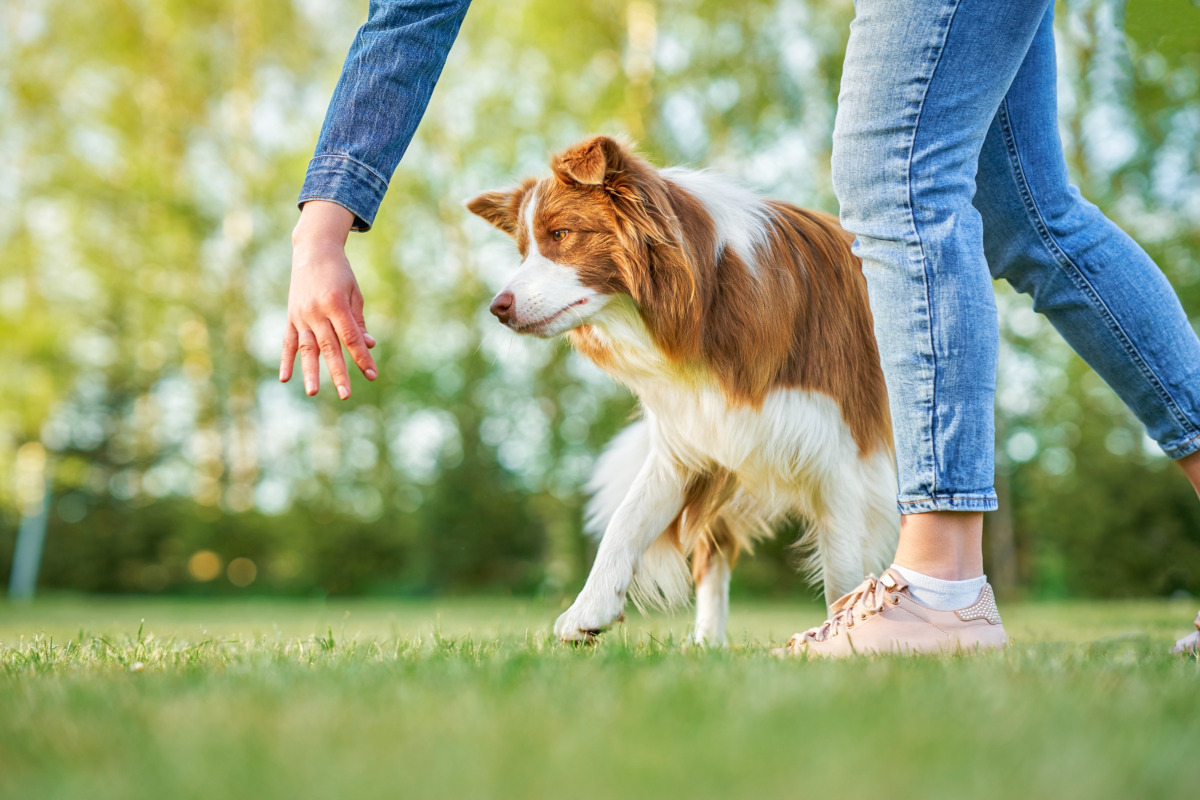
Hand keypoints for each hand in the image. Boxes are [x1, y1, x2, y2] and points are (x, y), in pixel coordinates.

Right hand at [281, 201, 376, 398]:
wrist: (313, 249)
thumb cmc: (341, 272)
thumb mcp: (354, 294)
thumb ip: (358, 322)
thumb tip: (368, 346)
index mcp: (336, 303)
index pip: (350, 336)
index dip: (361, 357)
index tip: (371, 375)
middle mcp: (316, 310)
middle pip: (329, 346)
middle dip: (338, 372)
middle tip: (346, 394)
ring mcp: (301, 314)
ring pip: (307, 348)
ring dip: (310, 371)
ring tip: (313, 392)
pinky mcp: (291, 316)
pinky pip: (288, 342)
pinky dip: (286, 360)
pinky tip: (285, 378)